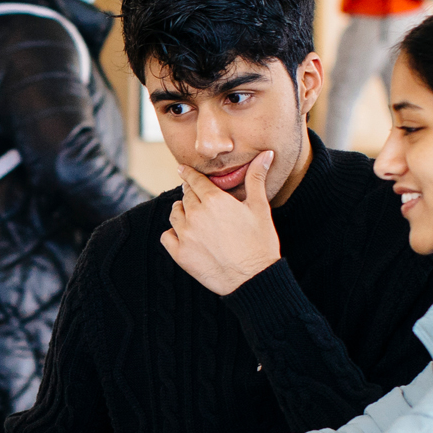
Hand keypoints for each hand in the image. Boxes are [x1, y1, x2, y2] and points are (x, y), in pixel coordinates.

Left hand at [161, 149, 281, 295]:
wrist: (253, 278)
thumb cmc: (260, 242)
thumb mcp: (260, 207)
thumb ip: (256, 178)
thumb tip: (266, 154)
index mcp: (214, 200)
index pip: (194, 180)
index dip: (189, 174)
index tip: (182, 170)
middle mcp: (195, 215)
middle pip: (186, 196)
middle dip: (191, 194)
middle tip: (197, 198)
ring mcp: (185, 235)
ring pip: (175, 214)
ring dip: (182, 212)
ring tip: (192, 216)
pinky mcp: (180, 254)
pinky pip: (166, 236)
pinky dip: (173, 233)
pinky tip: (183, 235)